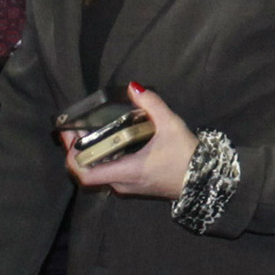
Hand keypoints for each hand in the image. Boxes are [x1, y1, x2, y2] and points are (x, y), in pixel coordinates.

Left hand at [65, 84, 193, 198]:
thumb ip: (152, 104)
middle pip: (87, 173)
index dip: (72, 157)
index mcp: (126, 172)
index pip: (85, 174)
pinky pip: (110, 174)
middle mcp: (122, 184)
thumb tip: (133, 87)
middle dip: (78, 152)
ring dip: (91, 155)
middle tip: (76, 129)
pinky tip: (109, 141)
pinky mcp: (134, 186)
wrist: (204, 181)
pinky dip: (103, 159)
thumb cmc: (186, 156)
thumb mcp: (171, 125)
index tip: (70, 137)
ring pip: (99, 174)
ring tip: (90, 132)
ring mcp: (127, 187)